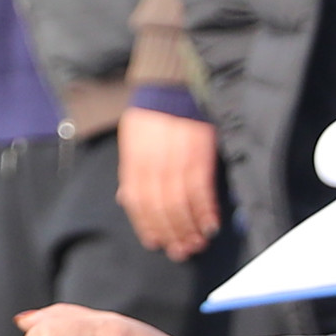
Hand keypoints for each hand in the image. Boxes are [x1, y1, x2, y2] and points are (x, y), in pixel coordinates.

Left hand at [116, 105, 222, 255]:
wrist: (171, 84)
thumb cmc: (150, 114)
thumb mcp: (130, 141)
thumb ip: (130, 171)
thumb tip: (124, 198)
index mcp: (133, 163)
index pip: (138, 204)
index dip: (146, 226)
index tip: (156, 243)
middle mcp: (152, 166)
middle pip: (160, 210)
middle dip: (171, 234)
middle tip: (181, 251)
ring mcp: (176, 162)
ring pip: (180, 206)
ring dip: (190, 229)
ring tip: (196, 244)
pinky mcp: (198, 157)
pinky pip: (201, 192)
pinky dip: (206, 213)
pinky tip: (210, 226)